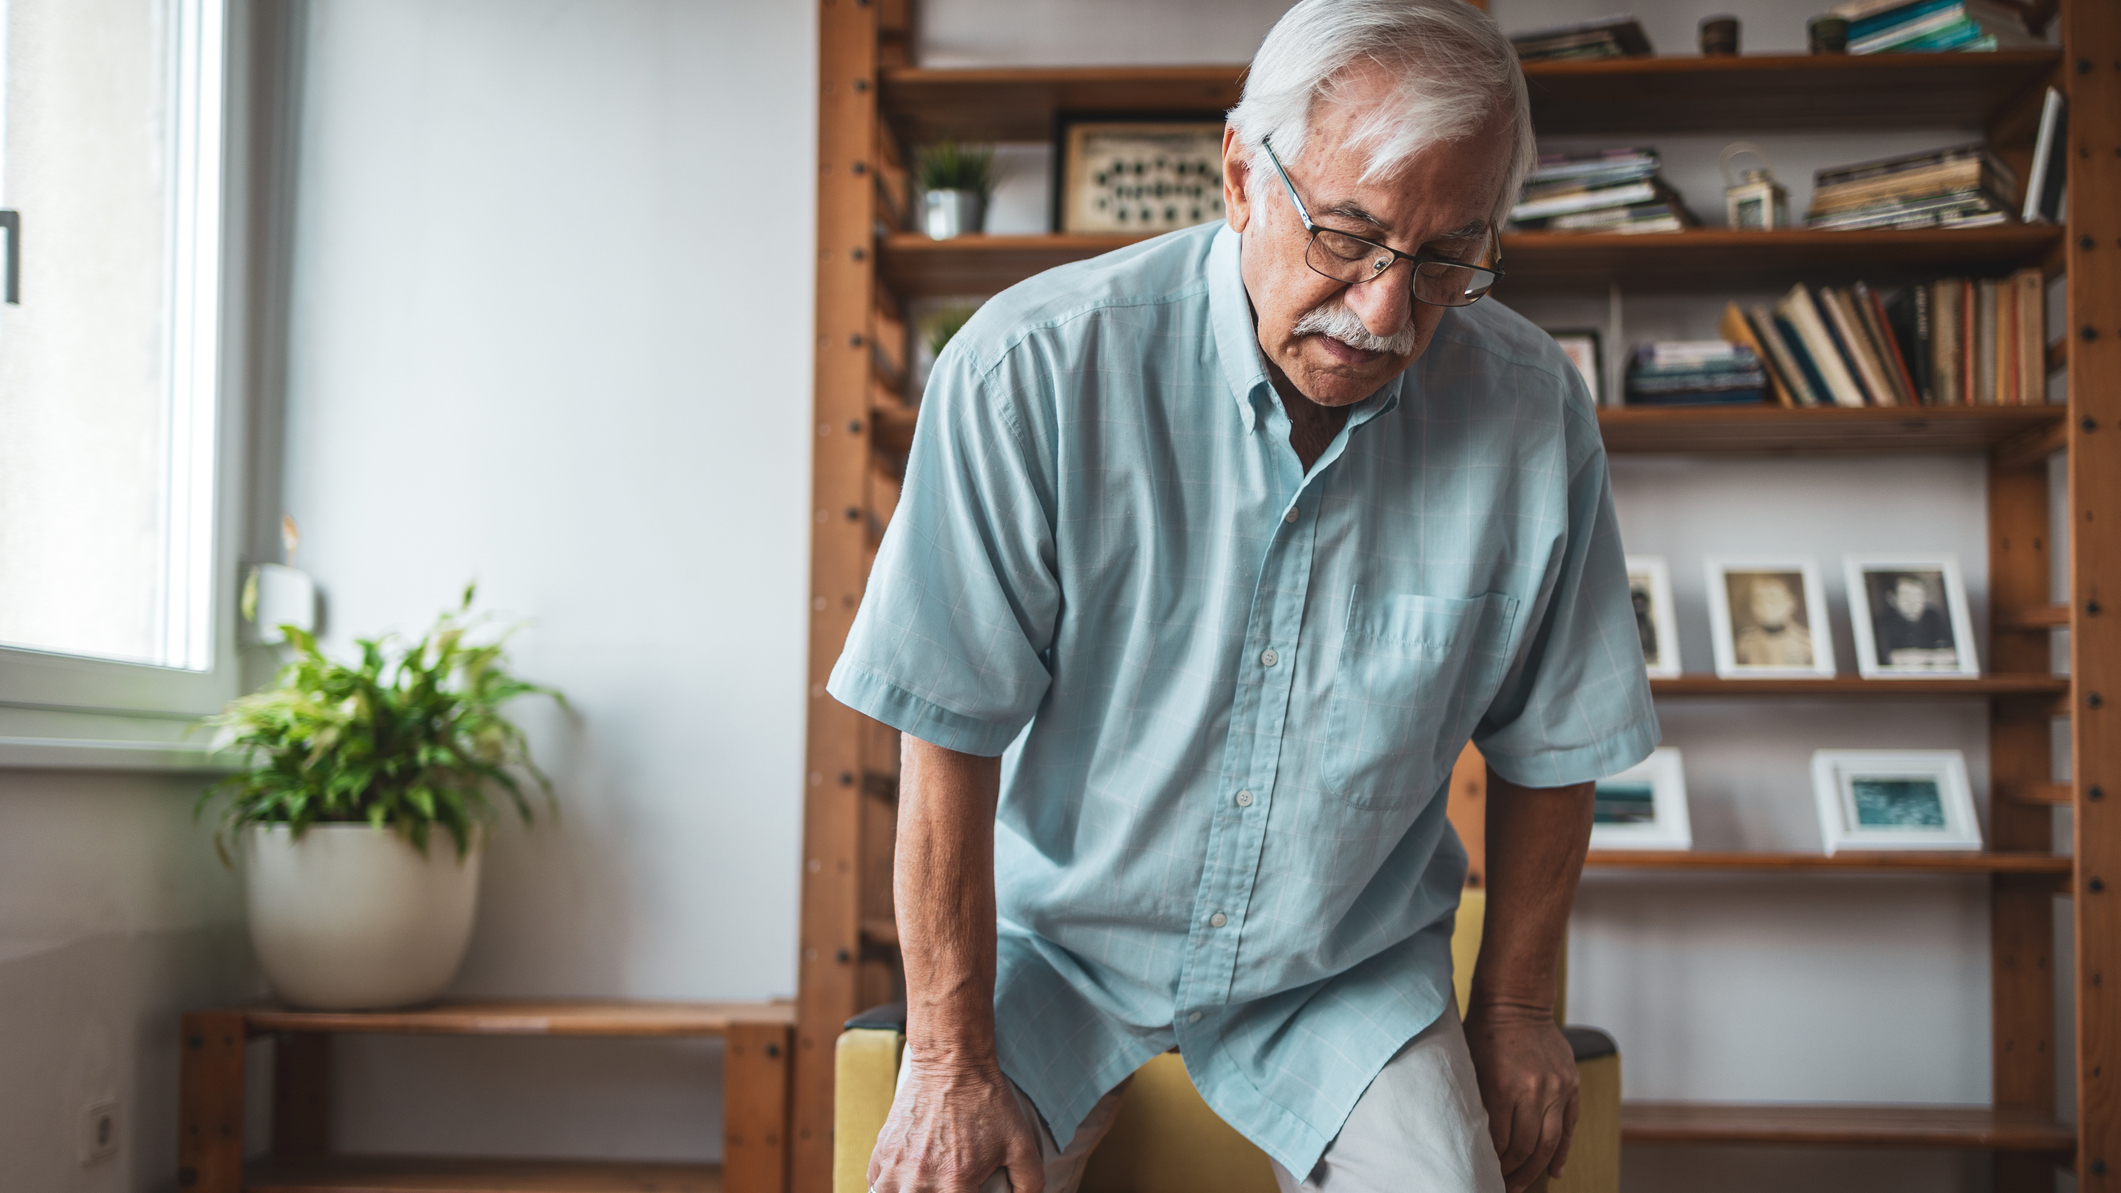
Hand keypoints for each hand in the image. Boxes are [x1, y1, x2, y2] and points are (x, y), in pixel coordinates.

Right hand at [867, 1056, 1043, 1192]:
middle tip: (948, 1185)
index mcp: (955, 1182)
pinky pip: (876, 1185)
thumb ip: (1029, 1182)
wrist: (951, 1063)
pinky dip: (888, 1188)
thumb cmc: (987, 1103)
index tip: (968, 1191)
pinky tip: (904, 1183)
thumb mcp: (1020, 1143)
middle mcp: (919, 1180)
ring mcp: (895, 1166)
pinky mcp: (881, 1151)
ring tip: (924, 1186)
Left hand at [1462, 1005, 1578, 1191]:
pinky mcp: (1572, 1085)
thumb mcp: (1470, 1066)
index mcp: (1501, 1087)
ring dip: (1535, 1169)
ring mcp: (1556, 1089)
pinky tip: (1554, 1171)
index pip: (1498, 1140)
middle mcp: (1532, 1090)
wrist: (1516, 1002)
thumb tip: (1477, 1141)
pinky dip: (1562, 1152)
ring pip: (1549, 1143)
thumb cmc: (1484, 1033)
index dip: (1491, 1161)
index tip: (1484, 1172)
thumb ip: (1478, 1102)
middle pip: (1525, 1147)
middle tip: (1502, 1184)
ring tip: (1522, 1184)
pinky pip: (1569, 1127)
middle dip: (1512, 1171)